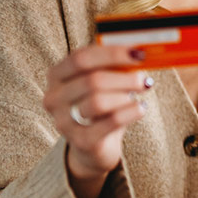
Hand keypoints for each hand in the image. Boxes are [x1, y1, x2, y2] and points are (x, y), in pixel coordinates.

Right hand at [43, 44, 152, 197]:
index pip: (81, 58)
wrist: (92, 146)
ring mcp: (64, 122)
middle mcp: (54, 98)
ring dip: (125, 95)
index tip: (137, 52)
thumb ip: (114, 66)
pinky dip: (130, 112)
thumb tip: (139, 51)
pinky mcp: (81, 141)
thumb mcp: (103, 82)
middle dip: (124, 77)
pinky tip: (141, 108)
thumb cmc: (100, 106)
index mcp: (57, 75)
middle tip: (144, 78)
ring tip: (138, 95)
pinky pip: (110, 122)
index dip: (111, 53)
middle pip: (91, 80)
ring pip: (99, 101)